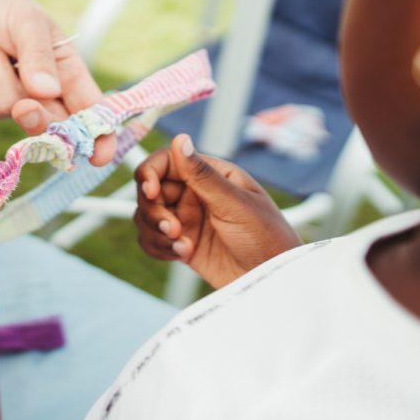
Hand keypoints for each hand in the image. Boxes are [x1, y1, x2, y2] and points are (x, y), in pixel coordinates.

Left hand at [0, 0, 114, 165]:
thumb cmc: (4, 8)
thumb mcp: (28, 21)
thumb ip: (38, 55)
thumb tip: (47, 91)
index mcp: (67, 73)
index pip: (90, 110)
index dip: (99, 136)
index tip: (100, 155)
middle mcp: (44, 94)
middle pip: (49, 125)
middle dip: (36, 117)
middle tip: (24, 106)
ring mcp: (12, 102)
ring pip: (7, 109)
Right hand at [135, 134, 301, 287]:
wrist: (273, 280)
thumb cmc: (267, 238)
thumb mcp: (235, 204)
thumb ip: (203, 175)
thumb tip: (179, 139)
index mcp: (210, 174)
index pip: (165, 162)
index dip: (150, 174)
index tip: (151, 192)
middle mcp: (194, 193)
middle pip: (149, 191)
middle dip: (154, 211)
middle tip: (173, 229)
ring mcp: (186, 219)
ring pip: (146, 216)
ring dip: (156, 232)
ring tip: (183, 246)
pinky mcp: (181, 243)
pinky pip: (151, 240)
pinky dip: (158, 248)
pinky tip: (181, 254)